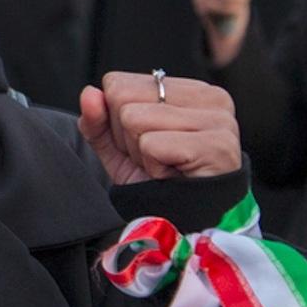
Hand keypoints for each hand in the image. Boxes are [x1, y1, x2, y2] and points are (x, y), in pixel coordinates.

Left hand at [79, 72, 240, 184]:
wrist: (188, 223)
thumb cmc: (159, 182)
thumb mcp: (118, 149)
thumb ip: (98, 120)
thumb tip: (89, 92)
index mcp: (187, 89)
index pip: (118, 83)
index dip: (118, 121)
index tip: (146, 144)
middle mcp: (210, 96)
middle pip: (122, 97)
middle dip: (126, 137)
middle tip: (155, 159)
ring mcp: (218, 119)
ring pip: (134, 119)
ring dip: (140, 154)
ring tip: (166, 167)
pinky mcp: (217, 145)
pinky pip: (151, 145)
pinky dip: (153, 167)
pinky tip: (175, 175)